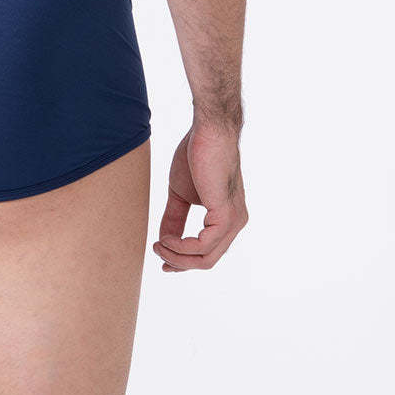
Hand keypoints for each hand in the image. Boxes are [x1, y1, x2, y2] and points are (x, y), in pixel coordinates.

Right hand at [153, 122, 247, 271]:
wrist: (208, 131)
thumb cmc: (197, 155)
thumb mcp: (181, 194)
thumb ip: (175, 218)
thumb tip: (163, 241)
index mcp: (227, 218)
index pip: (208, 251)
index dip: (184, 260)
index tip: (162, 259)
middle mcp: (236, 223)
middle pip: (208, 260)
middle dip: (180, 262)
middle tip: (158, 254)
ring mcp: (234, 221)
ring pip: (207, 257)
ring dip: (178, 256)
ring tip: (158, 245)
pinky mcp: (226, 215)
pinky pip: (204, 245)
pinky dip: (182, 246)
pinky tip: (167, 238)